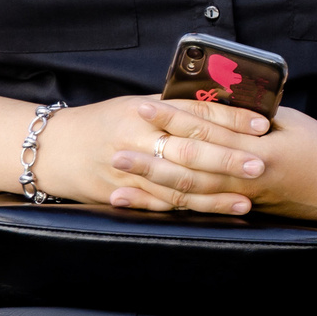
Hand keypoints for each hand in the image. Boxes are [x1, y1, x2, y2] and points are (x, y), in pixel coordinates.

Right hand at [30, 95, 266, 215]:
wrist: (53, 148)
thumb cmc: (104, 122)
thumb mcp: (138, 105)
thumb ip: (177, 107)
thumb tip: (225, 102)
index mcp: (145, 110)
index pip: (196, 113)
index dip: (232, 119)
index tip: (263, 126)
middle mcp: (137, 138)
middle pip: (190, 149)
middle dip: (229, 158)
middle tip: (262, 165)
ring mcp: (128, 170)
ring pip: (178, 183)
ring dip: (214, 193)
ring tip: (247, 198)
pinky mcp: (121, 194)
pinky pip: (159, 205)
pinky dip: (188, 211)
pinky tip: (213, 212)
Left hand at [105, 99, 316, 220]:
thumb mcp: (290, 121)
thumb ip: (251, 113)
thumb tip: (213, 99)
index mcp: (259, 148)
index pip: (207, 131)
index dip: (173, 119)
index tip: (144, 107)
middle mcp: (246, 176)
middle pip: (190, 166)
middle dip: (151, 156)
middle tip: (115, 149)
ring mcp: (243, 197)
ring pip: (190, 193)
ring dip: (152, 186)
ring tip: (120, 181)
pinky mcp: (242, 209)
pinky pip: (200, 208)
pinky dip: (170, 207)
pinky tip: (147, 206)